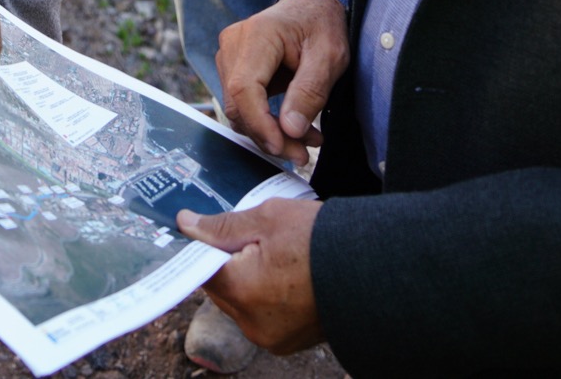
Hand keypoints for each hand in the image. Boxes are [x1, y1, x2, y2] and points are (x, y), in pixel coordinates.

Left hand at [178, 198, 324, 352]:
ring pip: (241, 304)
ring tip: (277, 259)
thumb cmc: (321, 239)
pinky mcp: (288, 343)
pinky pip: (263, 318)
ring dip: (249, 283)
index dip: (204, 248)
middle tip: (254, 241)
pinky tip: (289, 278)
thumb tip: (185, 225)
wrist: (375, 269)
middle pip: (220, 290)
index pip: (200, 270)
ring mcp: (271, 338)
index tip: (211, 233)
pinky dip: (268, 299)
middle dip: (230, 265)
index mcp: (240, 291)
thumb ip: (222, 226)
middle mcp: (251, 323)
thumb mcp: (268, 218)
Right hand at [216, 0, 348, 164]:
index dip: (260, 124)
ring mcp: (229, 55)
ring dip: (269, 132)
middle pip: (238, 104)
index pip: (244, 89)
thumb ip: (310, 92)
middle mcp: (234, 44)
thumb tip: (290, 130)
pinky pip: (243, 104)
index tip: (283, 146)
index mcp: (257, 35)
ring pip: (239, 109)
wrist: (311, 5)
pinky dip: (265, 122)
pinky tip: (293, 128)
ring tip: (306, 141)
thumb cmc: (320, 25)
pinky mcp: (233, 67)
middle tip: (302, 154)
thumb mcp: (329, 57)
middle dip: (269, 136)